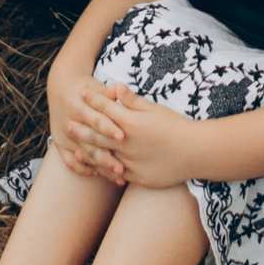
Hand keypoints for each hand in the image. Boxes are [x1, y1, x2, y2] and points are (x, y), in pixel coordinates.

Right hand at [53, 74, 125, 182]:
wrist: (61, 86)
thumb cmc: (88, 88)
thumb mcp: (97, 87)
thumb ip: (110, 93)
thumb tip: (122, 89)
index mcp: (80, 106)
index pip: (96, 120)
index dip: (109, 128)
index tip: (122, 137)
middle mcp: (71, 123)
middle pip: (90, 143)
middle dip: (106, 157)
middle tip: (122, 169)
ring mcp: (64, 136)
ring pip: (83, 156)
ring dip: (101, 168)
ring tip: (119, 178)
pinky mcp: (59, 144)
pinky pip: (69, 162)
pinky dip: (83, 169)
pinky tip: (99, 173)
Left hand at [72, 79, 202, 190]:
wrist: (194, 152)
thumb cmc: (176, 127)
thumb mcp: (154, 109)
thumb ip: (132, 101)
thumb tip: (116, 87)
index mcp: (131, 123)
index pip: (106, 108)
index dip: (93, 99)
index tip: (82, 92)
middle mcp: (126, 143)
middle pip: (97, 133)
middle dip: (82, 127)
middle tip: (68, 122)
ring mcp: (130, 162)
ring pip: (102, 156)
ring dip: (87, 151)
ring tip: (76, 148)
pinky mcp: (136, 177)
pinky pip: (114, 173)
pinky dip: (103, 169)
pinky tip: (96, 168)